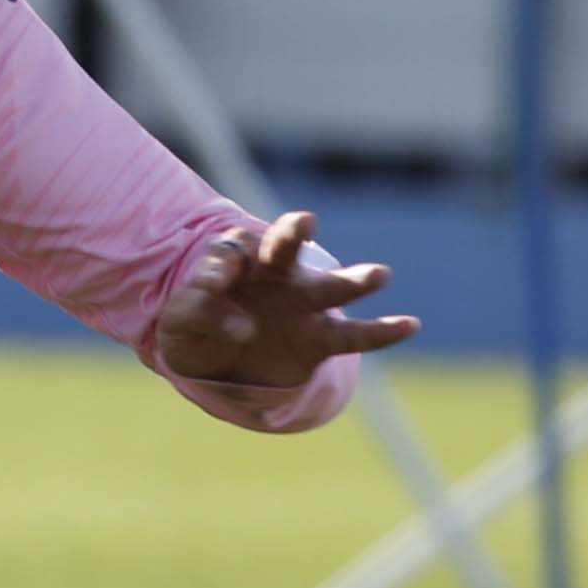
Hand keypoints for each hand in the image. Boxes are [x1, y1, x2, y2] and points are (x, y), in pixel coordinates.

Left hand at [149, 208, 417, 390]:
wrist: (217, 365)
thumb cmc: (194, 333)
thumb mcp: (178, 326)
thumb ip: (196, 311)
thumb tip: (244, 326)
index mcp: (236, 262)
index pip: (231, 252)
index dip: (221, 266)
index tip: (215, 282)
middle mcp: (275, 274)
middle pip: (287, 246)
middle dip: (293, 233)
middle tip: (305, 222)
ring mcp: (302, 304)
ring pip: (330, 286)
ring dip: (353, 280)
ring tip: (379, 275)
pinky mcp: (319, 339)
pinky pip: (355, 337)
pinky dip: (382, 332)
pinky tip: (409, 325)